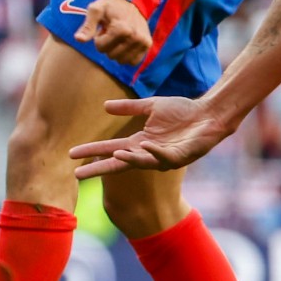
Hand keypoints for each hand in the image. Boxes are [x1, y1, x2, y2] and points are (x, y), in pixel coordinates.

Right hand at [68, 97, 233, 177]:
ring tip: (116, 154)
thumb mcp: (151, 106)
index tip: (71, 154)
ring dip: (130, 159)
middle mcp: (148, 153)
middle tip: (78, 174)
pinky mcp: (180, 156)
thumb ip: (130, 109)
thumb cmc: (182, 112)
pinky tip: (146, 144)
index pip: (110, 149)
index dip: (92, 152)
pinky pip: (165, 157)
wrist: (208, 114)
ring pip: (143, 162)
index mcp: (140, 142)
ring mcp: (164, 157)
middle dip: (100, 168)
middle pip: (120, 163)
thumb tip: (104, 106)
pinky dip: (155, 153)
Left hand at [77, 0, 151, 65]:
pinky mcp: (147, 44)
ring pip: (122, 60)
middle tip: (111, 32)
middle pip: (111, 55)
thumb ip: (87, 25)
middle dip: (108, 45)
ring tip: (119, 36)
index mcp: (122, 29)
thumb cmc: (111, 5)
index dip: (98, 38)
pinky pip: (133, 61)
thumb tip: (79, 39)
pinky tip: (126, 43)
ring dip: (117, 51)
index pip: (101, 48)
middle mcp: (135, 36)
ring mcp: (143, 42)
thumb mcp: (96, 10)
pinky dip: (127, 55)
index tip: (103, 29)